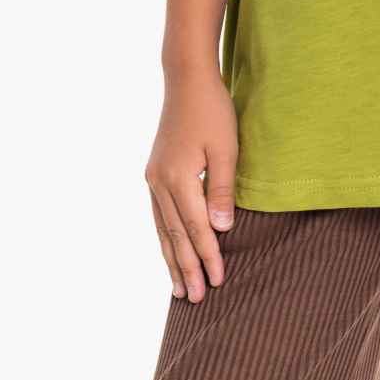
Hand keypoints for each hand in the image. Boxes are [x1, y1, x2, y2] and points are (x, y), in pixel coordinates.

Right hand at [144, 71, 238, 302]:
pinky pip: (158, 215)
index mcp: (178, 177)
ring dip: (171, 259)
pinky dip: (164, 237)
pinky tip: (169, 251)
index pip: (196, 227)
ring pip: (163, 228)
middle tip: (196, 299)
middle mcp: (159, 182)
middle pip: (176, 234)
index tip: (217, 281)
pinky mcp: (154, 173)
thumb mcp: (226, 148)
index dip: (208, 255)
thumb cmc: (213, 111)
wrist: (187, 80)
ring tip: (178, 288)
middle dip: (187, 267)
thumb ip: (221, 189)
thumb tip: (221, 230)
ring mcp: (153, 178)